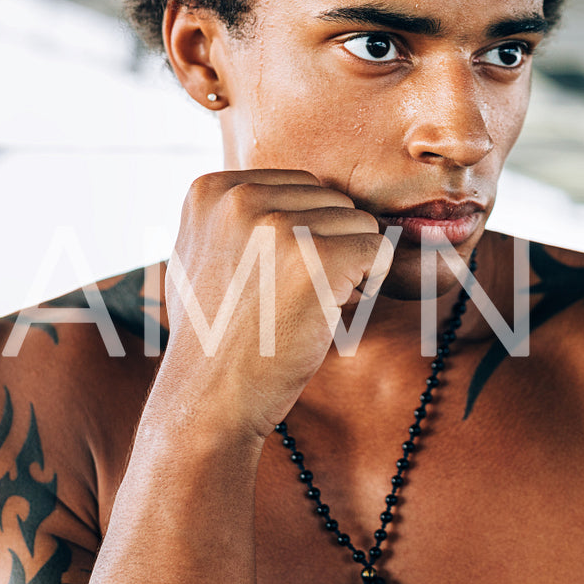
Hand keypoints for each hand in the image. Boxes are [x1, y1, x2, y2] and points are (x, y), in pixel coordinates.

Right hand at [158, 168, 394, 440]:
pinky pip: (380, 249)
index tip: (270, 277)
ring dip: (351, 266)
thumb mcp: (203, 253)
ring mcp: (277, 226)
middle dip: (331, 245)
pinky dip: (372, 282)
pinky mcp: (317, 257)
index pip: (301, 186)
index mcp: (211, 189)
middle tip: (293, 296)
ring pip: (361, 222)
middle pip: (333, 199)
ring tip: (306, 305)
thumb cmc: (216, 335)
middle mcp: (240, 197)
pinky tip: (332, 311)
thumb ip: (240, 216)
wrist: (210, 397)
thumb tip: (294, 192)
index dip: (305, 234)